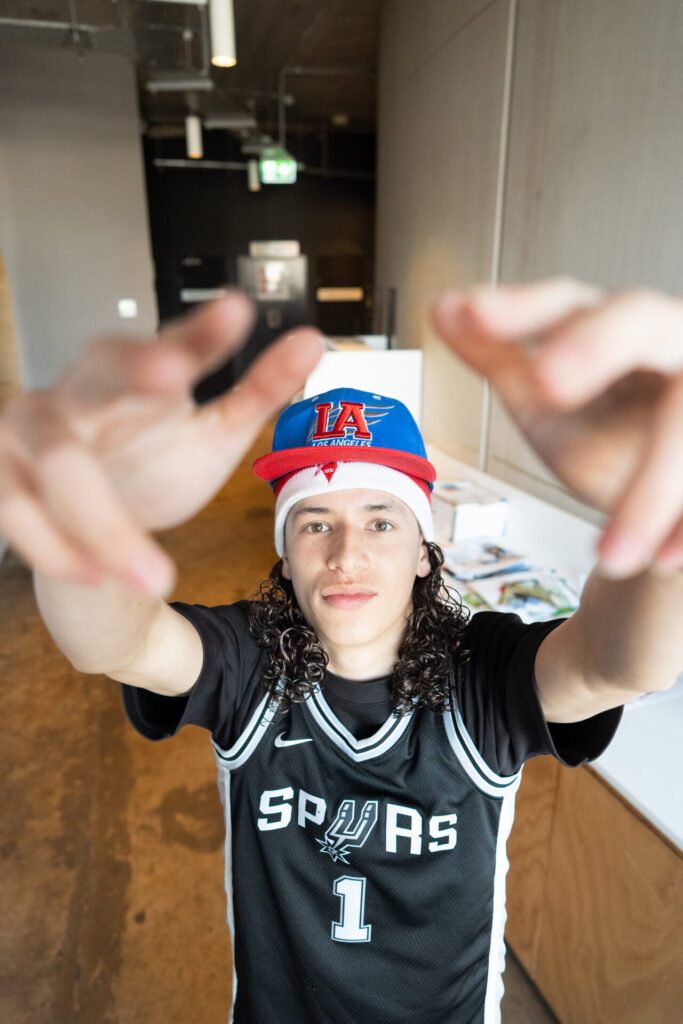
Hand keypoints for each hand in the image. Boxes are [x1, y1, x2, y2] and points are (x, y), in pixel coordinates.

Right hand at [0, 292, 323, 594]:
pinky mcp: (3, 480)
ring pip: (60, 463)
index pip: (167, 344)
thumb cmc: (154, 462)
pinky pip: (17, 511)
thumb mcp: (214, 432)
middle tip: (174, 375)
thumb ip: (259, 389)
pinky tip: (96, 576)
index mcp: (132, 371)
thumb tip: (313, 341)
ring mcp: (30, 433)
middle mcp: (77, 391)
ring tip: (155, 575)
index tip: (237, 311)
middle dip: (130, 376)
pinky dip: (57, 547)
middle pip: (97, 380)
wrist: (91, 526)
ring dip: (105, 523)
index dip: (197, 333)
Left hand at [431, 278, 682, 577]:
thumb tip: (444, 307)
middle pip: (642, 320)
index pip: (568, 302)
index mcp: (613, 328)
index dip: (522, 308)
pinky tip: (666, 558)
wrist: (664, 509)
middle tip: (545, 386)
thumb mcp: (547, 407)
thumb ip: (500, 358)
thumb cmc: (609, 437)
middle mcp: (668, 344)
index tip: (471, 314)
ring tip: (610, 551)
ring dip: (650, 488)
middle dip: (597, 345)